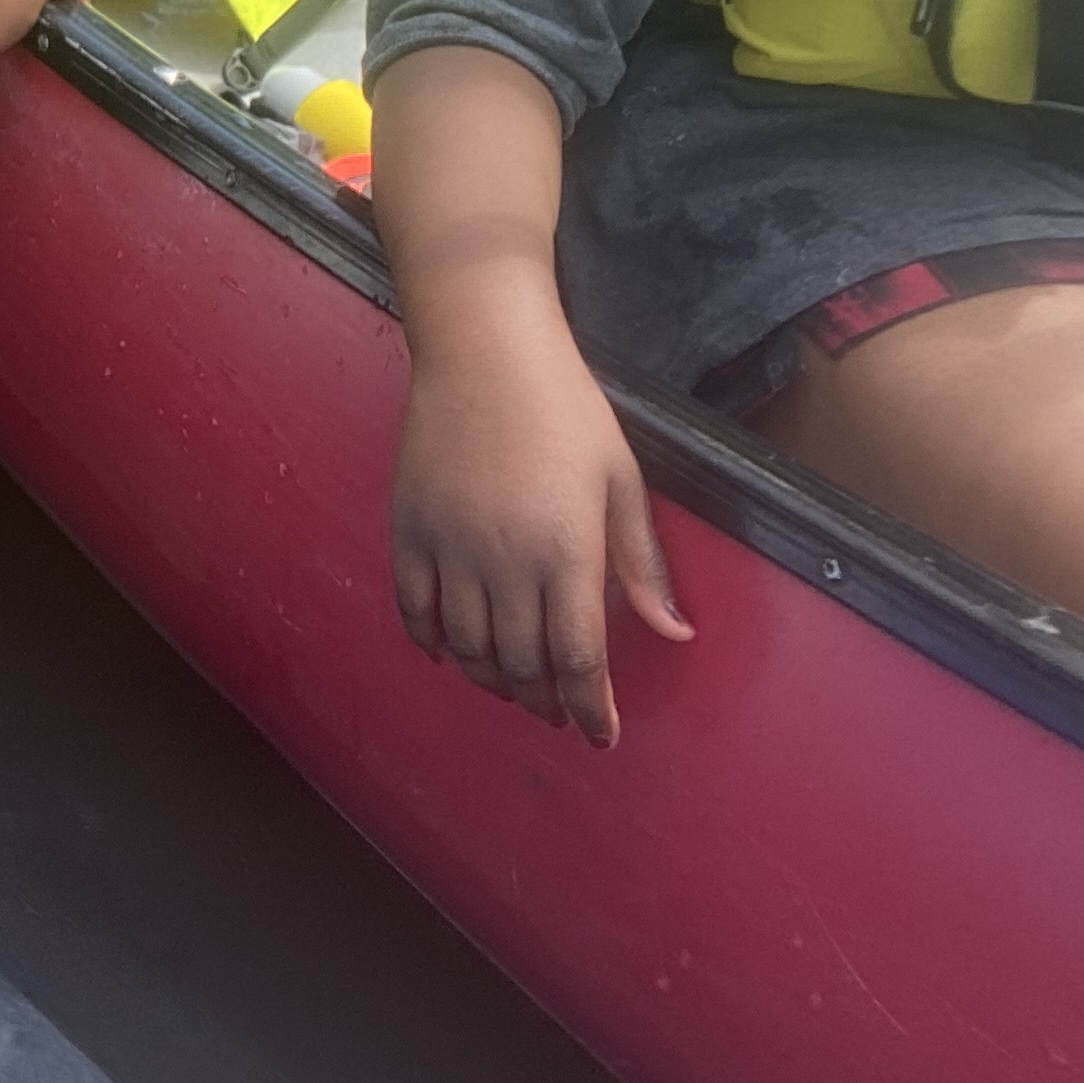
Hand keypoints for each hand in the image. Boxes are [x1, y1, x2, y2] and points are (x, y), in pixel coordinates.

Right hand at [392, 316, 689, 745]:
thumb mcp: (621, 479)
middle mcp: (505, 561)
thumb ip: (641, 562)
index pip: (579, 660)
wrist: (484, 348)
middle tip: (559, 711)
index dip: (591, 708)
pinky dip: (433, 643)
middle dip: (544, 702)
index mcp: (567, 551)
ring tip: (513, 687)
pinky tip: (451, 653)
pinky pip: (415, 611)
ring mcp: (450, 547)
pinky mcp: (409, 529)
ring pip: (468, 647)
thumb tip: (674, 632)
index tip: (600, 734)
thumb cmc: (565, 408)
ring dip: (493, 681)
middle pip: (521, 665)